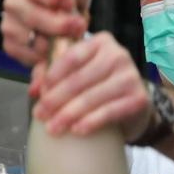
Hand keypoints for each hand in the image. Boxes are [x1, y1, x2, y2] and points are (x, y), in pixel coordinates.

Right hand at [0, 0, 91, 71]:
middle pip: (32, 17)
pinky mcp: (10, 45)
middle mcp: (13, 1)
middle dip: (59, 25)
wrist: (65, 21)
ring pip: (32, 41)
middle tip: (79, 27)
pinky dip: (46, 57)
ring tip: (68, 37)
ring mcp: (9, 24)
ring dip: (55, 43)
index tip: (71, 3)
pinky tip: (55, 48)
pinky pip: (28, 57)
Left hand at [32, 31, 152, 140]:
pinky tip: (77, 130)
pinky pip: (110, 111)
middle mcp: (118, 54)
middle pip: (79, 78)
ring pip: (92, 96)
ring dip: (69, 114)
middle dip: (56, 99)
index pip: (71, 57)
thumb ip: (52, 75)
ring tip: (53, 128)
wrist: (133, 105)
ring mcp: (131, 76)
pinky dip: (91, 122)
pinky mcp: (138, 98)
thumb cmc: (99, 85)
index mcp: (100, 42)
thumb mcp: (77, 74)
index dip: (52, 77)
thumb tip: (34, 89)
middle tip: (40, 115)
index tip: (38, 95)